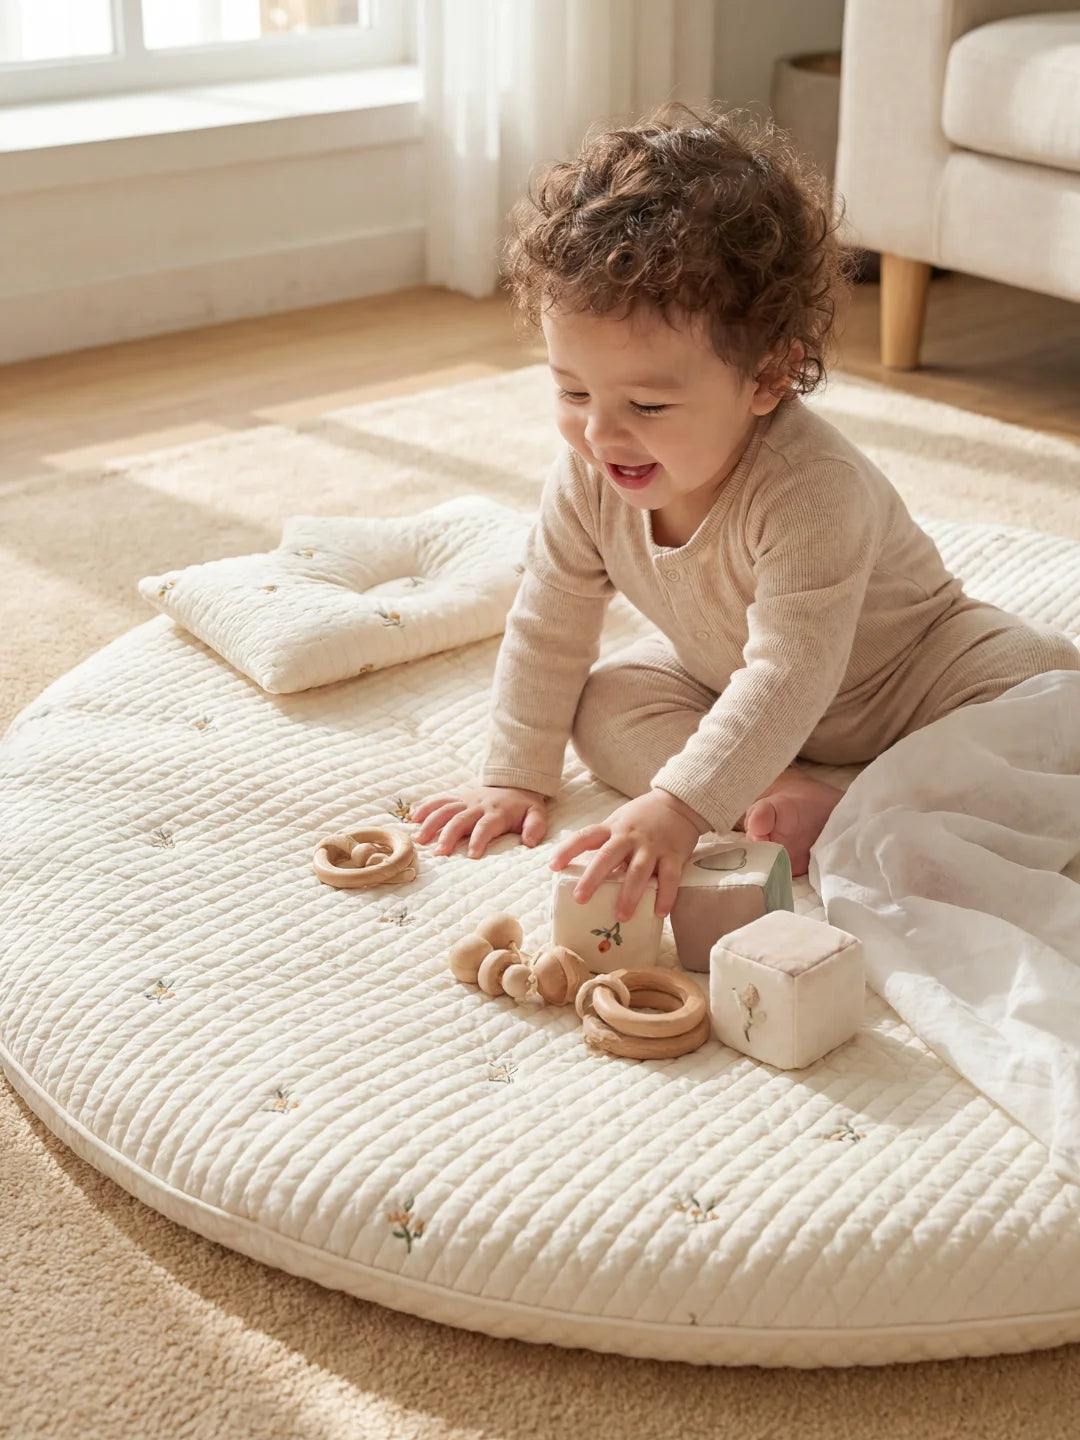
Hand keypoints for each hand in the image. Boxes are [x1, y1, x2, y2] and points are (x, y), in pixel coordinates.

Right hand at [413, 785, 547, 857]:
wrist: (515, 783)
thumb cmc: (524, 807)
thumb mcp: (536, 814)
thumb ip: (535, 827)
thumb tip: (530, 842)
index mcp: (497, 813)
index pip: (486, 826)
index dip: (478, 840)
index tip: (471, 855)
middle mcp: (478, 806)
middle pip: (460, 820)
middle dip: (448, 835)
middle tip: (440, 853)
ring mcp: (465, 800)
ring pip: (445, 810)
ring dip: (431, 824)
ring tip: (419, 840)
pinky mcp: (457, 797)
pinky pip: (439, 800)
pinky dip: (425, 808)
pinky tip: (413, 819)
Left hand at [549, 787, 709, 921]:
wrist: (679, 802)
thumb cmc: (644, 817)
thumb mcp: (620, 822)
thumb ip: (606, 843)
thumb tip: (587, 871)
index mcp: (613, 828)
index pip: (586, 836)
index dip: (568, 850)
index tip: (553, 866)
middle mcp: (630, 836)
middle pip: (608, 856)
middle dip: (593, 878)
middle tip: (580, 899)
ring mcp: (652, 846)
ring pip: (638, 871)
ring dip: (629, 894)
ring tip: (620, 916)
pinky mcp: (674, 854)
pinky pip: (669, 878)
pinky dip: (665, 896)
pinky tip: (659, 913)